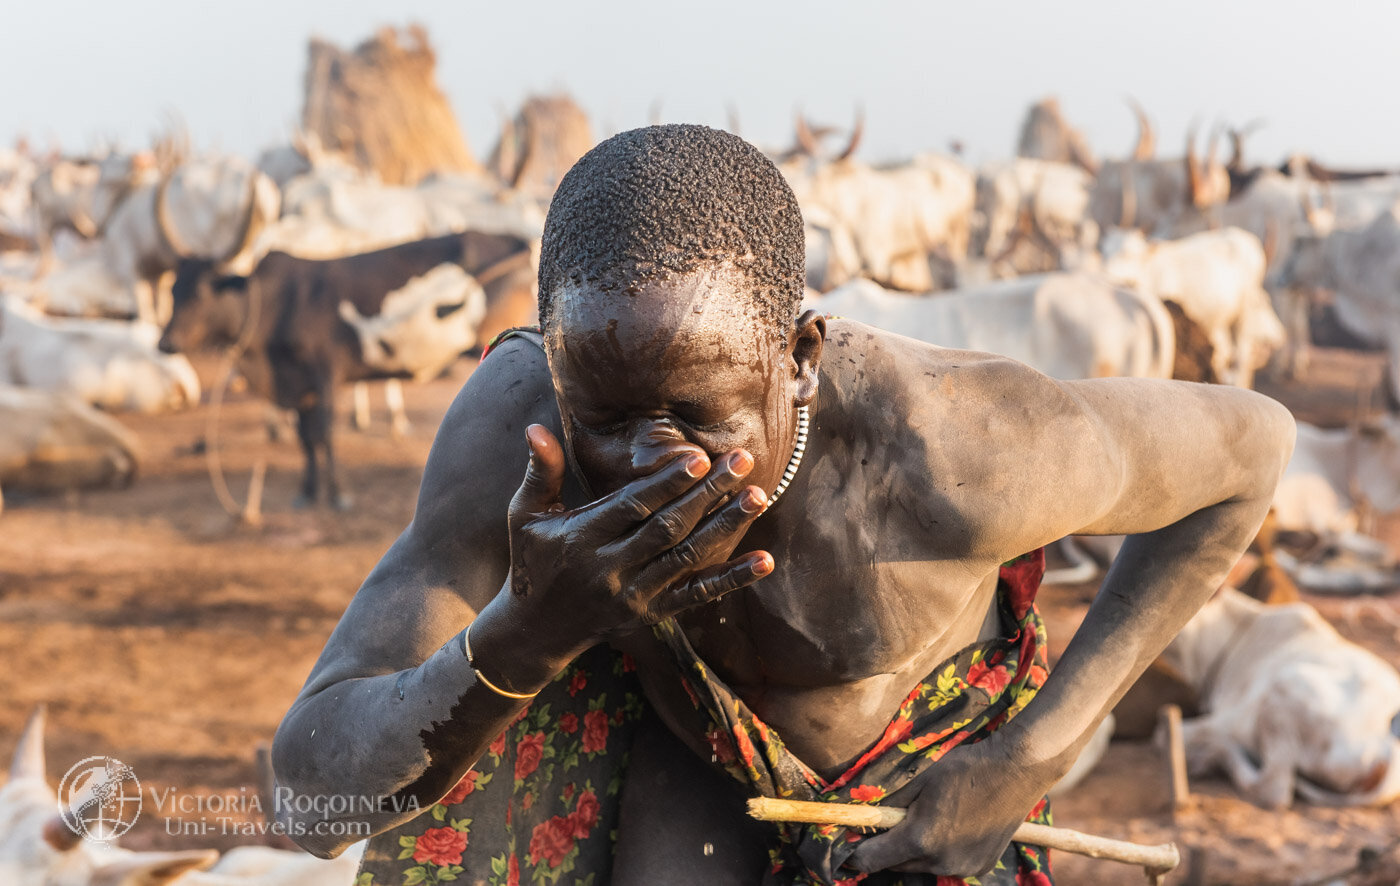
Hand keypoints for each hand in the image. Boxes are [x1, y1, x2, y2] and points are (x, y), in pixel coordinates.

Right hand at [501, 424, 771, 659]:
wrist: (537, 630)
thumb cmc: (534, 560)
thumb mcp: (525, 515)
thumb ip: (540, 472)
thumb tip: (536, 427)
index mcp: (582, 539)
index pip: (632, 508)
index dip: (666, 483)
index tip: (699, 457)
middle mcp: (611, 570)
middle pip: (668, 529)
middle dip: (707, 494)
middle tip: (743, 461)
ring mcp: (635, 595)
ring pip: (688, 558)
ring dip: (725, 527)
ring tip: (758, 496)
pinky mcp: (653, 613)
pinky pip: (697, 595)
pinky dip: (732, 579)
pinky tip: (765, 561)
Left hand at [846, 731, 1057, 877]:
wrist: (1016, 769)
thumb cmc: (964, 767)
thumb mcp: (918, 778)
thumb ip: (887, 803)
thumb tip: (859, 815)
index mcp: (921, 839)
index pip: (871, 860)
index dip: (855, 852)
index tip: (847, 843)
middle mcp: (942, 861)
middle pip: (896, 865)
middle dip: (885, 849)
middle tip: (884, 825)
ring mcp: (964, 867)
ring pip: (922, 865)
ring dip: (913, 850)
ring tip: (922, 820)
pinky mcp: (981, 866)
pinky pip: (946, 863)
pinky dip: (939, 851)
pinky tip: (948, 826)